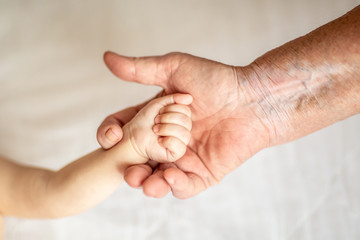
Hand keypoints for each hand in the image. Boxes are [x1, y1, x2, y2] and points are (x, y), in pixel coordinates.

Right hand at [98, 52, 270, 198]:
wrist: (252, 98)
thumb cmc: (215, 81)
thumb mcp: (174, 69)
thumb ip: (140, 69)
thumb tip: (106, 57)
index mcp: (153, 119)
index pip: (124, 131)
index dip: (112, 135)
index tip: (112, 136)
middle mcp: (164, 141)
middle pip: (137, 160)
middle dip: (126, 167)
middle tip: (126, 169)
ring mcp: (182, 159)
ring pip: (156, 178)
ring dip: (146, 183)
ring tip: (142, 181)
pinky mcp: (202, 173)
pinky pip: (184, 186)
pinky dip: (174, 185)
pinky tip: (170, 176)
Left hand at [120, 93, 192, 162]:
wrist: (133, 135)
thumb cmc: (145, 121)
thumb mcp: (159, 104)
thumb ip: (174, 98)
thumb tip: (189, 97)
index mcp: (182, 118)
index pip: (186, 110)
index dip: (170, 109)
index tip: (159, 113)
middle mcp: (184, 129)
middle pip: (186, 121)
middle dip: (167, 118)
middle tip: (155, 122)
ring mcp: (182, 142)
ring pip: (184, 133)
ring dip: (165, 129)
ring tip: (155, 130)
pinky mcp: (177, 153)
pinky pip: (180, 146)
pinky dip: (167, 141)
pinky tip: (159, 141)